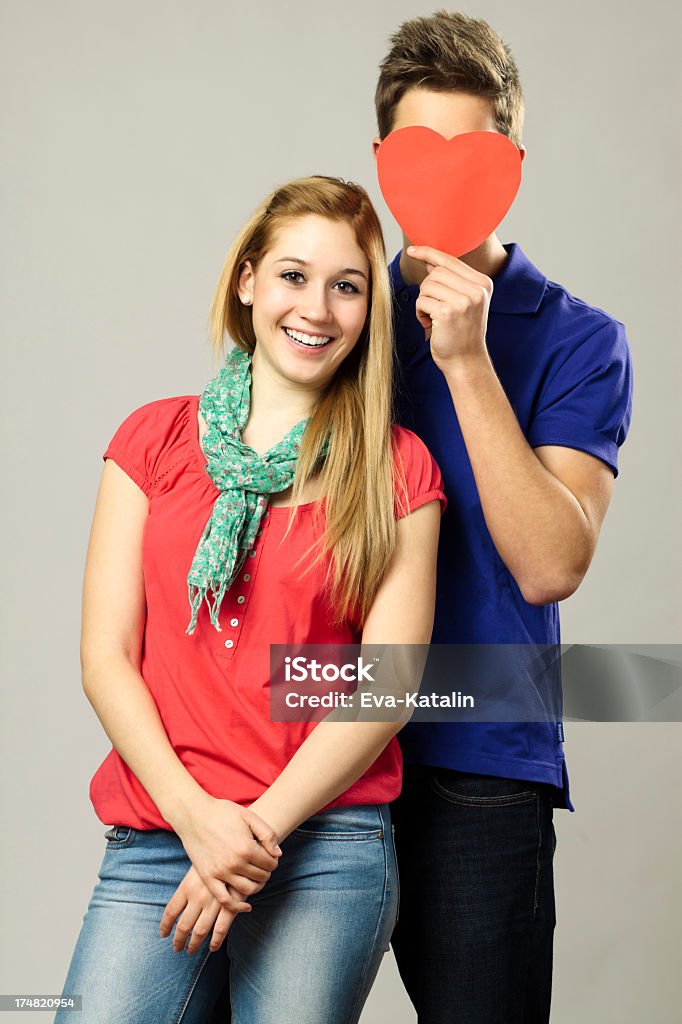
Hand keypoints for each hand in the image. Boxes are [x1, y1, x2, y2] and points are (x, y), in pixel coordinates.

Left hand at [159, 864, 237, 954]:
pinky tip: (212, 947)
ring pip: (199, 932)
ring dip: (194, 944)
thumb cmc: (216, 857)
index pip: (170, 911)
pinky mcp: (230, 905)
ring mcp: (213, 903)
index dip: (165, 926)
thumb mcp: (197, 867)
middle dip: (178, 941)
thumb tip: (180, 905)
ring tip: (190, 950)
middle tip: (176, 948)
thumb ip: (189, 886)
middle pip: (183, 926)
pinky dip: (216, 941)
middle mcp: (197, 896)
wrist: (237, 849)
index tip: (163, 934)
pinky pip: (220, 929)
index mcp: (187, 886)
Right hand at [173, 793, 281, 914]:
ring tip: (255, 876)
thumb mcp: (249, 816)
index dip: (273, 860)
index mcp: (247, 848)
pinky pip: (225, 900)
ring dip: (256, 885)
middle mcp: (235, 863)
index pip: (270, 864)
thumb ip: (267, 834)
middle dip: (266, 871)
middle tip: (262, 864)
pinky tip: (246, 906)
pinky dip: (237, 907)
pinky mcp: (208, 878)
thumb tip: (278, 854)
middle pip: (261, 877)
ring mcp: (220, 873)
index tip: (269, 855)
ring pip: (248, 890)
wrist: (194, 814)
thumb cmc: (223, 812)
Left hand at [406, 245, 492, 370]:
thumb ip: (450, 280)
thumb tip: (430, 260)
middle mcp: (476, 290)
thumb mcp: (463, 302)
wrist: (465, 361)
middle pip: (436, 273)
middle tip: (434, 308)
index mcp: (483, 283)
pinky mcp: (448, 312)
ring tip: (434, 318)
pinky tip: (430, 324)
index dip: (428, 253)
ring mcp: (464, 301)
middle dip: (428, 289)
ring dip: (424, 302)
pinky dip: (420, 313)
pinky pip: (421, 301)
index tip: (412, 250)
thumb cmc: (461, 333)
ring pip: (427, 286)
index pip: (451, 260)